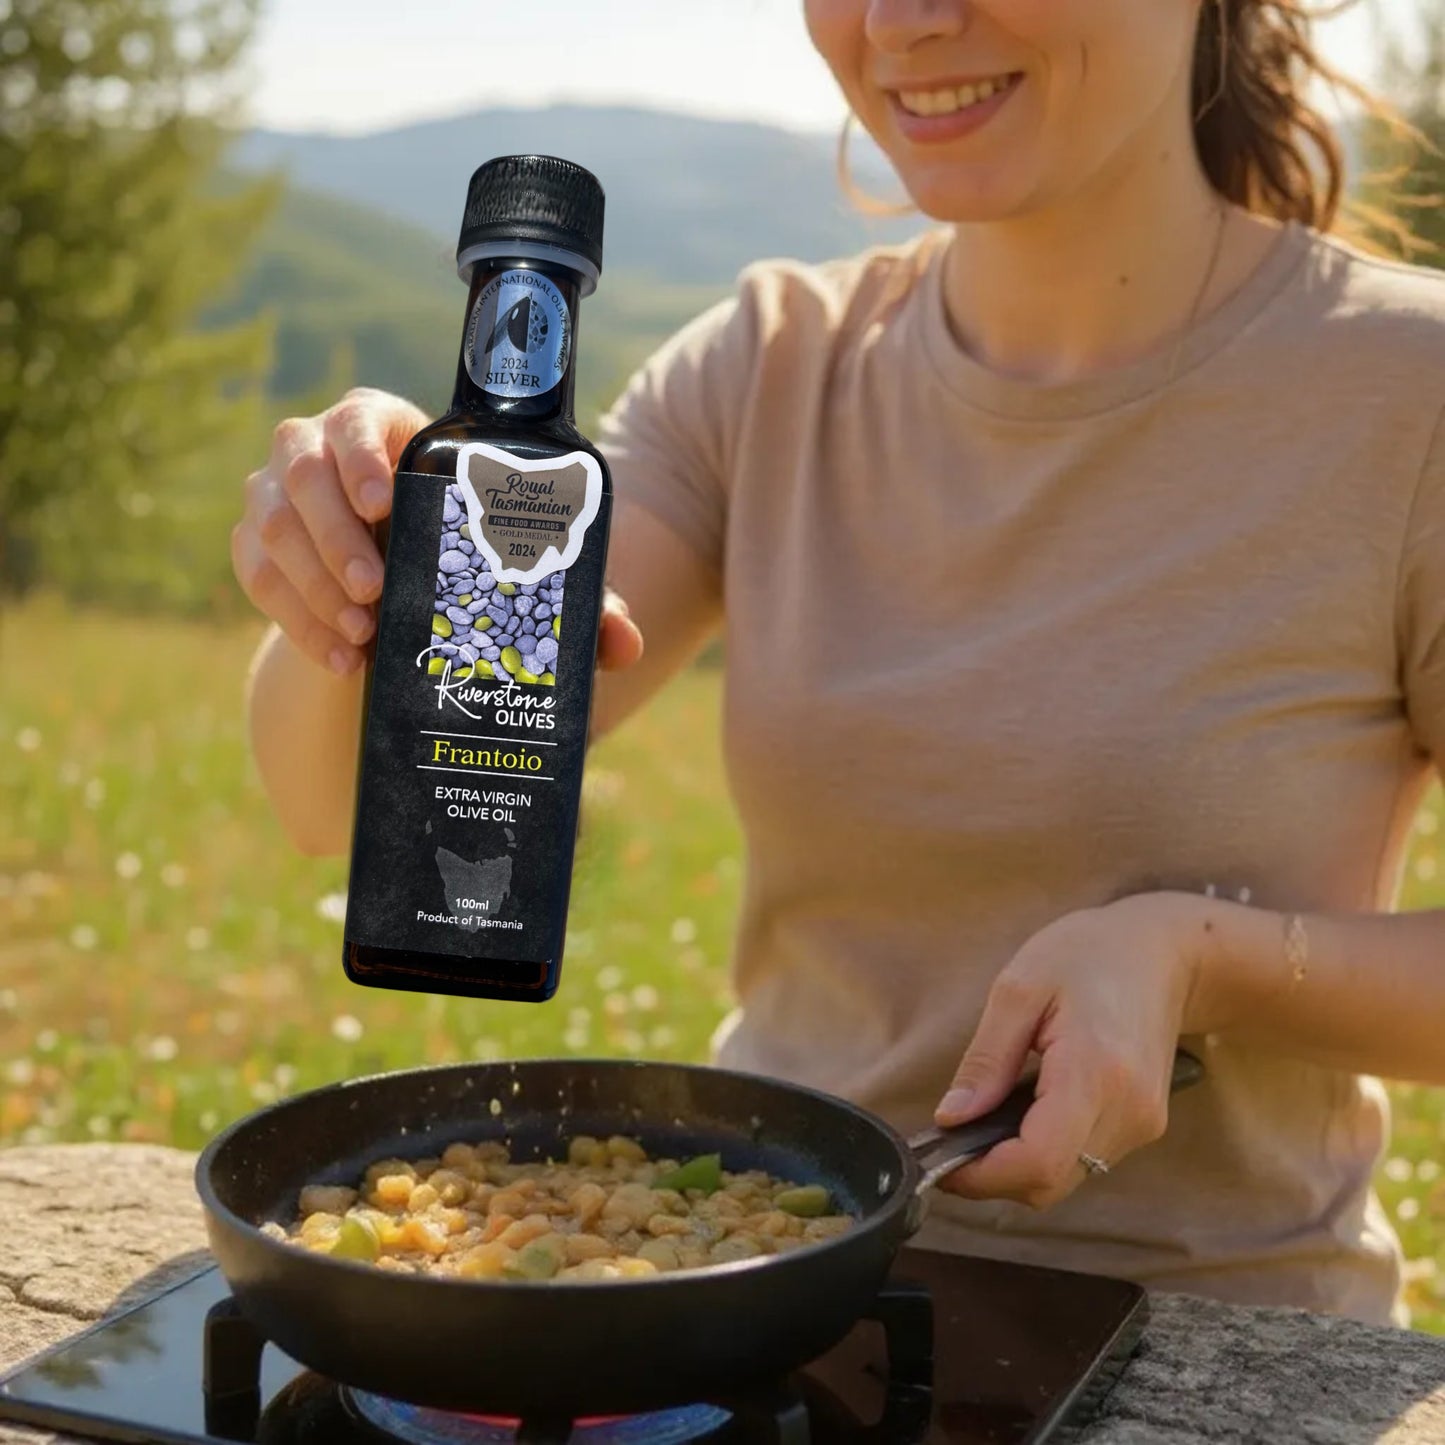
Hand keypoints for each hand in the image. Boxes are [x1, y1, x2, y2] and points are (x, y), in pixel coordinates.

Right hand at [232, 387, 643, 675]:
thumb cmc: (462, 554)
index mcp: (381, 429)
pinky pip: (257, 576)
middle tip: (376, 593)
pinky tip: (340, 659)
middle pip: (301, 474)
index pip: (356, 420)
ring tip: (362, 634)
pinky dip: (297, 621)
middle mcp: (316, 450)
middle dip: (336, 537)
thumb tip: (626, 641)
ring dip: (316, 585)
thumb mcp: (510, 562)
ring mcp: (274, 496)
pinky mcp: (255, 546)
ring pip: (272, 527)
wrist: (394, 591)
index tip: (385, 501)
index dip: (361, 456)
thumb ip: (568, 592)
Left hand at [932, 891, 1207, 1208]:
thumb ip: (986, 1060)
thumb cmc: (1090, 954)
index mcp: (1096, 1071)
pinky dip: (1045, 1152)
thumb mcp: (1018, 989)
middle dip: (994, 1177)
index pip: (1039, 1160)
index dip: (983, 1174)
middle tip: (952, 1141)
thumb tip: (952, 1117)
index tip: (942, 1160)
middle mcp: (1128, 1110)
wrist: (1163, 952)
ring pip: (1067, 1178)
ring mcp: (1142, 1122)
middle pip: (1050, 1181)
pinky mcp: (1144, 1124)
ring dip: (1018, 1166)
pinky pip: (1084, 1160)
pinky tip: (1021, 1115)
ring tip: (983, 1123)